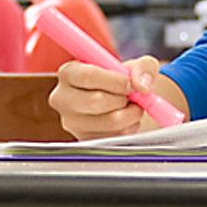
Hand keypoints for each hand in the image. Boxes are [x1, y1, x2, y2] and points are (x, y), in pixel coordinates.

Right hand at [51, 55, 165, 139]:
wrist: (128, 105)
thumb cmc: (128, 81)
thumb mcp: (139, 65)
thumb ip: (143, 67)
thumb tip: (141, 85)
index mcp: (69, 73)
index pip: (87, 76)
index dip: (114, 81)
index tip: (131, 85)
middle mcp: (62, 98)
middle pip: (95, 101)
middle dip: (122, 99)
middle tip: (132, 97)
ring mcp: (71, 122)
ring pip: (109, 121)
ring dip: (130, 115)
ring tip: (133, 108)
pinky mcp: (84, 140)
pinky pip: (113, 137)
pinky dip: (128, 129)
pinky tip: (127, 121)